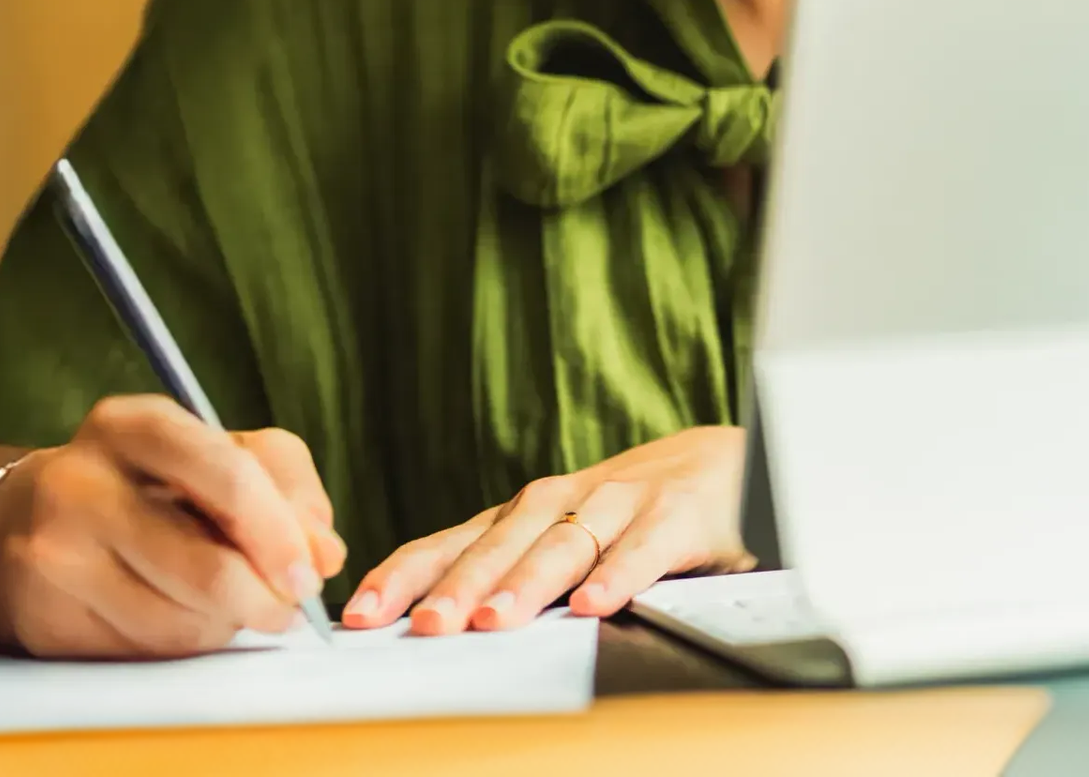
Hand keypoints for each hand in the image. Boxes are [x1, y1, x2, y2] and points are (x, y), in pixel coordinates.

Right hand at [0, 395, 346, 658]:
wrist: (18, 524)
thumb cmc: (138, 485)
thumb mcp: (209, 452)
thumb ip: (282, 482)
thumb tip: (324, 552)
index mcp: (129, 425)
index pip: (225, 474)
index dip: (280, 531)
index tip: (312, 570)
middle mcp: (79, 483)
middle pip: (208, 568)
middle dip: (266, 600)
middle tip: (288, 609)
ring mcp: (53, 555)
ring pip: (184, 624)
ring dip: (223, 625)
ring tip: (216, 600)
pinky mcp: (44, 619)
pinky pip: (147, 654)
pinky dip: (179, 644)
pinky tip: (168, 615)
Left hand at [339, 424, 750, 633]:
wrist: (725, 462)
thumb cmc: (630, 512)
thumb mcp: (563, 538)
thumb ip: (511, 573)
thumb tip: (432, 623)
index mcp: (525, 514)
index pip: (451, 543)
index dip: (406, 576)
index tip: (364, 612)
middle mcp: (561, 502)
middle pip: (498, 546)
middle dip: (456, 587)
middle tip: (424, 626)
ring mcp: (617, 504)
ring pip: (562, 545)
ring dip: (526, 583)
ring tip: (496, 620)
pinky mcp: (674, 517)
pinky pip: (642, 549)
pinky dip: (618, 576)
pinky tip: (596, 605)